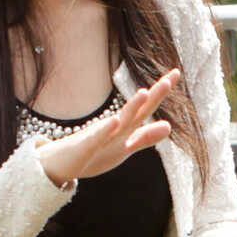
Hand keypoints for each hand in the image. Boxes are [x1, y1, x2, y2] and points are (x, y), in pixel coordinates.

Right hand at [38, 69, 178, 187]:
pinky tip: (114, 121)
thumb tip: (169, 126)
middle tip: (171, 78)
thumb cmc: (94, 154)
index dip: (161, 92)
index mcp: (125, 127)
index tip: (176, 72)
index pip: (147, 107)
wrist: (60, 164)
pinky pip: (96, 138)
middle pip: (137, 109)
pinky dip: (105, 130)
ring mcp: (100, 135)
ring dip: (131, 107)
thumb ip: (145, 137)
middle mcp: (115, 127)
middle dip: (154, 95)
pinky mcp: (85, 147)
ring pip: (118, 121)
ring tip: (145, 92)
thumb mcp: (125, 148)